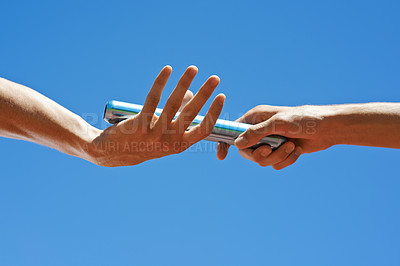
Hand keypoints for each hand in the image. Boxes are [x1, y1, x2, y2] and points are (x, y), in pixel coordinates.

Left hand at [88, 65, 224, 166]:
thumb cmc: (144, 141)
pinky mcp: (139, 124)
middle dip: (205, 94)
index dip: (214, 113)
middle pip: (191, 114)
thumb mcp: (165, 133)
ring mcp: (154, 133)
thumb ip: (178, 114)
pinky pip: (153, 99)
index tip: (221, 96)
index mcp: (179, 146)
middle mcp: (169, 141)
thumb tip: (189, 92)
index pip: (203, 129)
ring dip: (184, 83)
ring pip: (173, 103)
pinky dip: (161, 82)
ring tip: (193, 69)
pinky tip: (167, 70)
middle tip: (215, 78)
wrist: (114, 153)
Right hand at [217, 105, 334, 169]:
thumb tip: (237, 144)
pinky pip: (275, 164)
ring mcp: (270, 142)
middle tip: (269, 150)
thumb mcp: (278, 124)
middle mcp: (260, 130)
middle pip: (246, 151)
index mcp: (255, 118)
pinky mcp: (281, 151)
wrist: (327, 128)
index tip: (221, 157)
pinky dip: (286, 160)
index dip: (225, 143)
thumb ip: (256, 133)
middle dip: (259, 154)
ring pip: (262, 160)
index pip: (232, 131)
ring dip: (277, 156)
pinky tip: (296, 151)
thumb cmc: (303, 119)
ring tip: (290, 147)